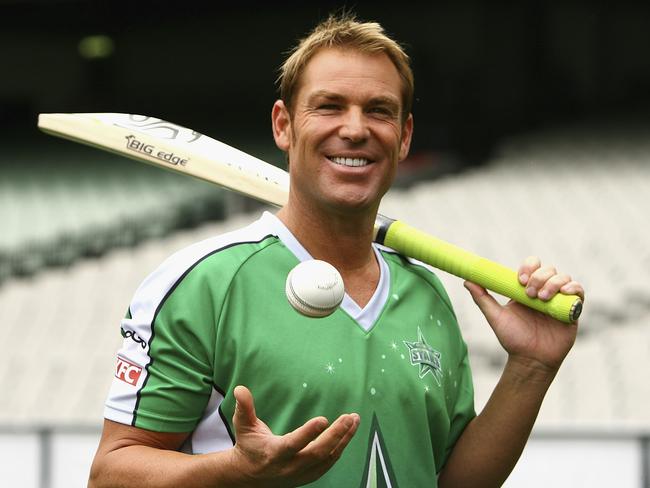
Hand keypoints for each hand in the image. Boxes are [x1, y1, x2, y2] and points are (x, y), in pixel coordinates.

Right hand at [228, 385, 359, 487]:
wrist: (250, 476)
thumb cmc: (248, 445)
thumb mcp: (243, 425)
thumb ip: (244, 407)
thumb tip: (240, 389)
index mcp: (274, 453)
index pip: (294, 444)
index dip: (308, 433)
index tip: (324, 419)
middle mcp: (289, 466)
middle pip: (318, 453)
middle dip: (336, 435)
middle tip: (349, 417)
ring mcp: (301, 474)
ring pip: (328, 458)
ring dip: (344, 439)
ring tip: (354, 421)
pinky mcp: (309, 476)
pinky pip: (329, 463)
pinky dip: (340, 448)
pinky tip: (348, 433)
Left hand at [464, 256, 584, 372]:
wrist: (530, 360)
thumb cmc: (513, 339)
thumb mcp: (496, 316)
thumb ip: (483, 298)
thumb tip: (467, 281)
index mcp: (526, 288)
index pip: (532, 265)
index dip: (528, 267)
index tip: (520, 279)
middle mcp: (544, 290)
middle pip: (548, 269)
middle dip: (539, 277)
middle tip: (529, 294)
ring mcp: (559, 299)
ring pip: (563, 277)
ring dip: (553, 283)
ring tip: (542, 299)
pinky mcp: (572, 309)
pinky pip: (579, 291)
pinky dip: (573, 288)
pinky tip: (563, 293)